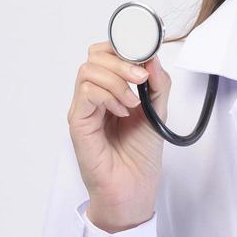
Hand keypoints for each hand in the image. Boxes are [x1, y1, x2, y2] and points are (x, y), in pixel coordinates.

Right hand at [68, 41, 172, 232]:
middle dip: (121, 59)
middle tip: (141, 77)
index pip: (108, 53)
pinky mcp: (78, 122)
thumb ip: (157, 84)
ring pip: (88, 70)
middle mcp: (95, 95)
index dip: (125, 47)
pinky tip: (121, 111)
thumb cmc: (140, 156)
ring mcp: (84, 108)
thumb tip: (152, 57)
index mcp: (112, 89)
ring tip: (132, 102)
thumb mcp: (158, 111)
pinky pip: (86, 92)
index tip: (146, 55)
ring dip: (116, 80)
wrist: (133, 188)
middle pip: (95, 55)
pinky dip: (107, 95)